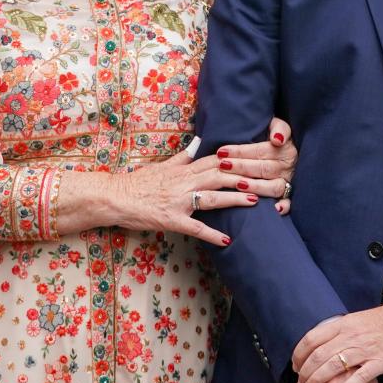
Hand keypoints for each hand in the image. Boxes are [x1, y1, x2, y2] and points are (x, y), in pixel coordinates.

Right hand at [111, 147, 258, 245]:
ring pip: (212, 198)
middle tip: (267, 180)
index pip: (218, 160)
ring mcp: (179, 201)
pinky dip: (212, 234)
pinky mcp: (171, 219)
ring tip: (255, 201)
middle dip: (245, 178)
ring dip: (234, 199)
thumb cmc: (138, 182)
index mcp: (184, 169)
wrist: (115, 197)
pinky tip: (227, 240)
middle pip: (221, 176)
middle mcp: (184, 182)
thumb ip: (183, 156)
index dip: (240, 160)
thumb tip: (198, 142)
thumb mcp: (162, 165)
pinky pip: (195, 227)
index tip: (260, 159)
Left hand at [216, 116, 298, 214]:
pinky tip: (273, 209)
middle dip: (242, 167)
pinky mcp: (290, 196)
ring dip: (256, 186)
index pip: (261, 150)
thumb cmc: (277, 139)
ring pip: (274, 187)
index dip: (241, 151)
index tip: (222, 152)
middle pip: (264, 168)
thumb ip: (278, 128)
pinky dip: (283, 207)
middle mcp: (288, 167)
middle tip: (222, 166)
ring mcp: (289, 183)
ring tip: (238, 184)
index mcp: (286, 150)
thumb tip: (277, 139)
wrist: (292, 153)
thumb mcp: (279, 127)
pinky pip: (288, 204)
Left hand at [293, 299, 382, 382]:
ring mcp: (365, 350)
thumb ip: (340, 330)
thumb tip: (321, 342)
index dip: (299, 354)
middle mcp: (351, 336)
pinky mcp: (379, 363)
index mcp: (344, 324)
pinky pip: (358, 378)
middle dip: (304, 372)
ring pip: (333, 367)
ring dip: (316, 381)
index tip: (295, 365)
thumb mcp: (357, 319)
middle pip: (318, 356)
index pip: (312, 339)